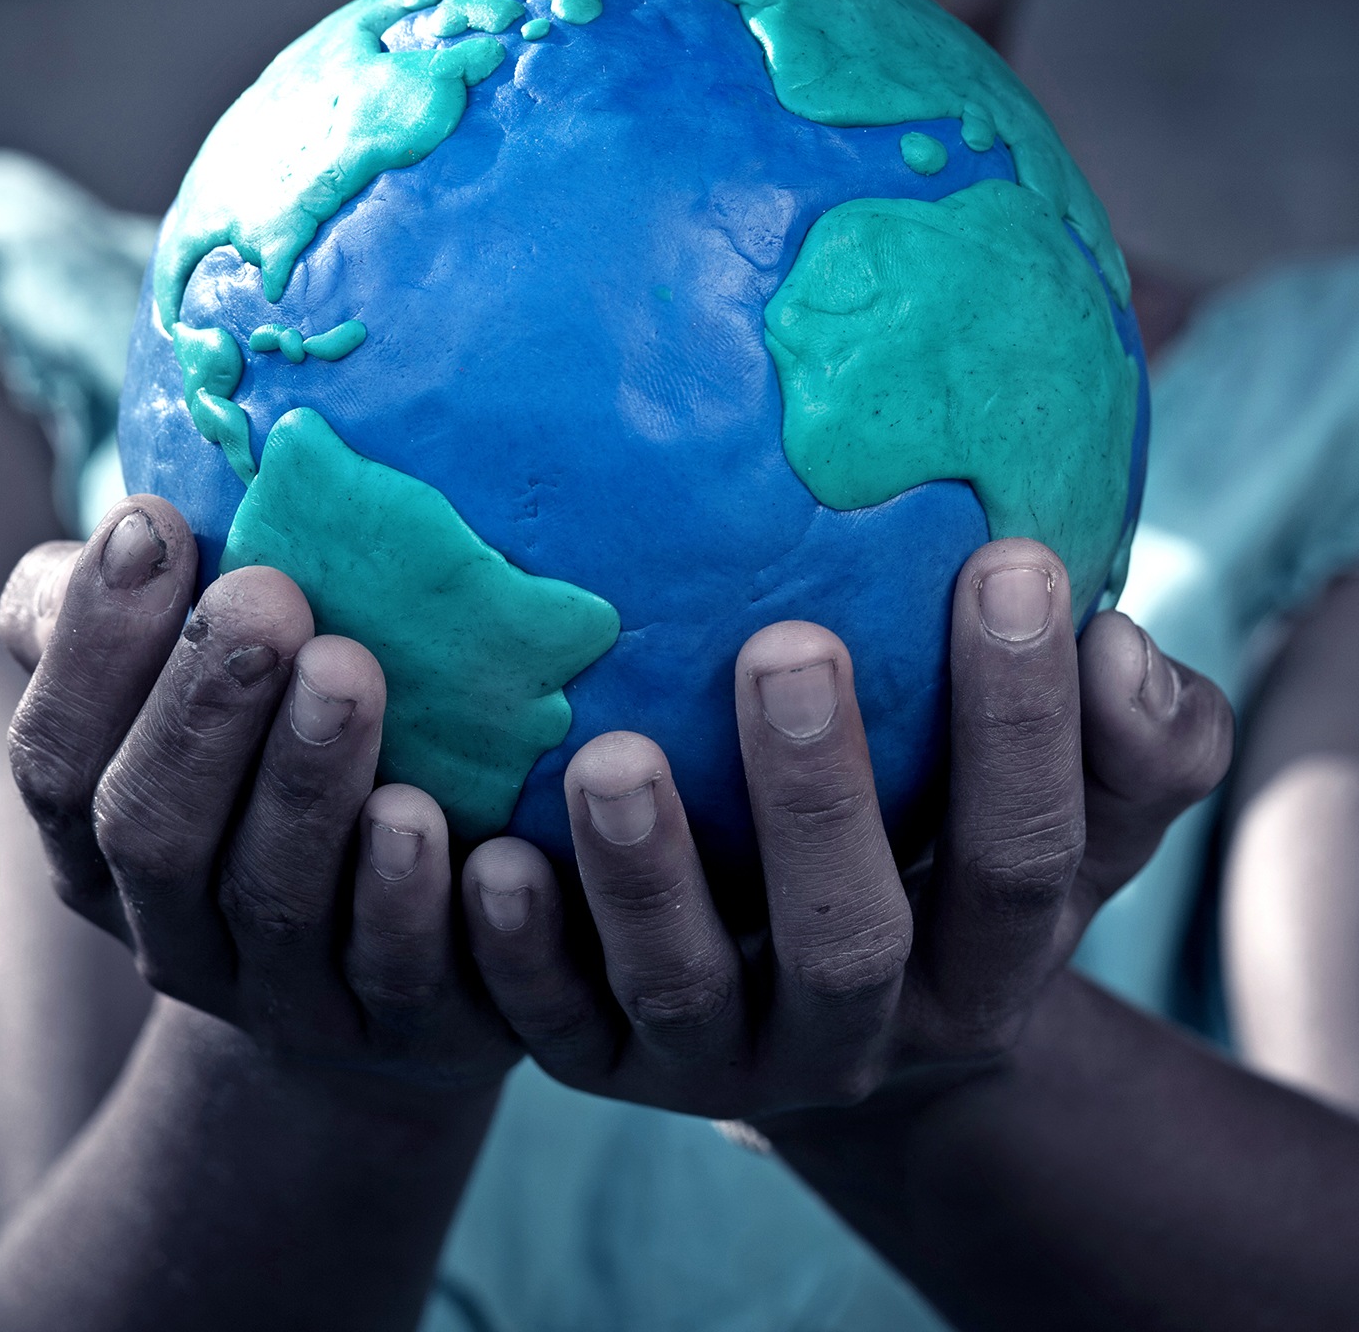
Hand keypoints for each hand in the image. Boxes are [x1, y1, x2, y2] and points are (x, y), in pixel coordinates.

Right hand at [0, 496, 516, 1094]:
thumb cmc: (284, 780)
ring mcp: (288, 996)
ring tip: (349, 672)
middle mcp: (177, 934)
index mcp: (102, 846)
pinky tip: (433, 824)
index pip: (57, 759)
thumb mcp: (200, 707)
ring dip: (305, 786)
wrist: (396, 962)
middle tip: (266, 597)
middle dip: (201, 712)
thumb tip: (145, 516)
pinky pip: (404, 977)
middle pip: (155, 833)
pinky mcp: (408, 1024)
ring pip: (277, 905)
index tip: (154, 528)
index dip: (92, 650)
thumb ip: (152, 626)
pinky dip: (412, 902)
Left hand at [458, 538, 1232, 1119]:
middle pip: (849, 941)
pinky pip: (552, 1022)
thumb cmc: (949, 849)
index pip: (1023, 859)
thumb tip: (1120, 642)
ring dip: (647, 879)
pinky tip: (490, 857)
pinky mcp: (604, 1059)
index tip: (1004, 562)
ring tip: (608, 759)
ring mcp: (723, 1058)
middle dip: (821, 802)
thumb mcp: (1068, 812)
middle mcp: (856, 1034)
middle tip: (786, 648)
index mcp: (982, 970)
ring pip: (685, 990)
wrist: (824, 991)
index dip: (1026, 726)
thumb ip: (1132, 743)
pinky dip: (518, 952)